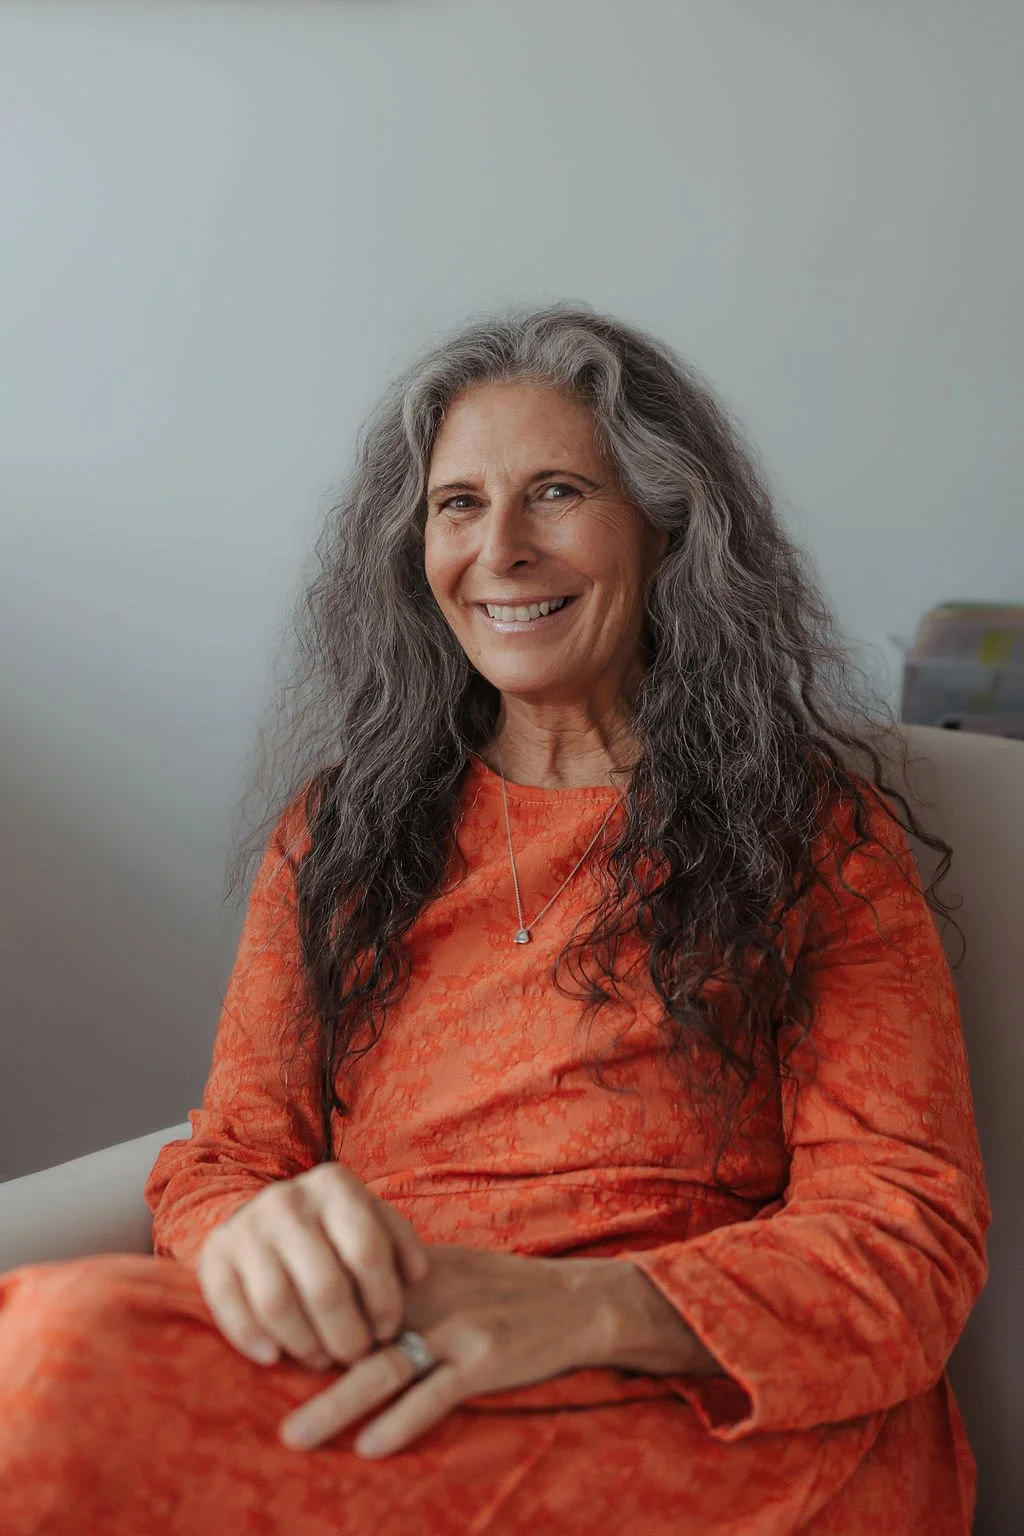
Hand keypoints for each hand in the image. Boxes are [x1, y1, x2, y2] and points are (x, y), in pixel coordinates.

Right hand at [196, 1163, 429, 1370]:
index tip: (387, 1330)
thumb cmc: (333, 1227)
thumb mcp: (371, 1219)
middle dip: (347, 1334)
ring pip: (278, 1303)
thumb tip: (417, 1275)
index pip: (367, 1252)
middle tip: (356, 1355)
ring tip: (322, 1359)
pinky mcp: (214, 1255)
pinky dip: (252, 1340)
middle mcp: (287, 1200)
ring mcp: (246, 1227)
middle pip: (324, 1286)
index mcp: (334, 1185)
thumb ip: (400, 1242)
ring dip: (305, 1344)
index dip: (383, 1301)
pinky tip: (274, 1357)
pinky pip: (230, 1308)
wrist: (264, 1213)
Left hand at [277, 1243, 610, 1456]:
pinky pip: (435, 1395)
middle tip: (258, 1394)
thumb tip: (336, 1304)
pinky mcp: (484, 1361)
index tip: (266, 1351)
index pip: (344, 1291)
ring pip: (384, 1369)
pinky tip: (371, 1446)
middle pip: (351, 1332)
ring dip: (336, 1404)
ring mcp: (456, 1329)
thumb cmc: (504, 1289)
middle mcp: (427, 1297)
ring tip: (296, 1434)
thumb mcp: (448, 1271)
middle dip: (302, 1365)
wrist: (575, 1301)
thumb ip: (396, 1286)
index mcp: (412, 1273)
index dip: (303, 1324)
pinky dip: (401, 1421)